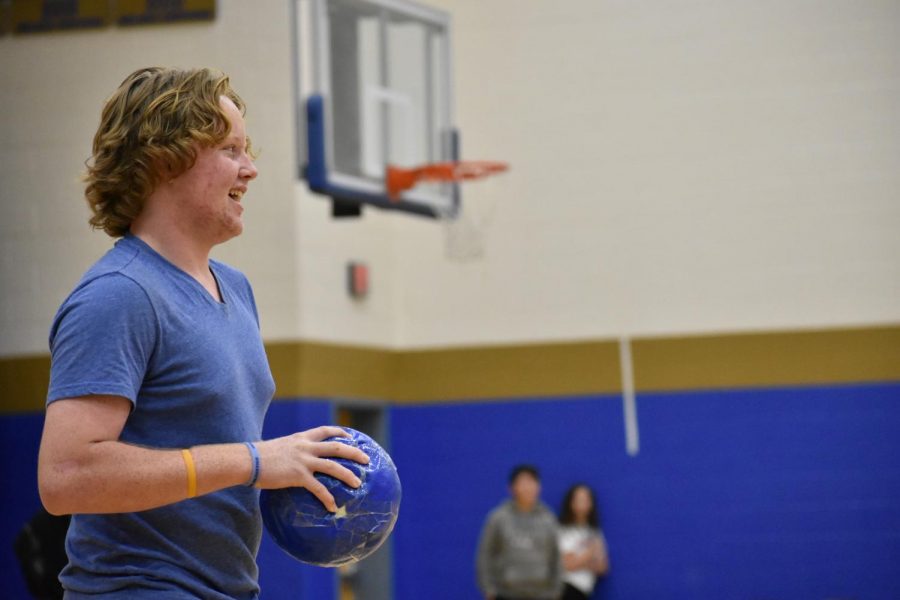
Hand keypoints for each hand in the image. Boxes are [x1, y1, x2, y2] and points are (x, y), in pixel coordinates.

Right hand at [255, 426, 369, 511]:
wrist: (247, 461)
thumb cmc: (257, 457)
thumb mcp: (278, 447)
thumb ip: (289, 451)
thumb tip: (290, 460)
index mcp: (301, 438)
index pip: (325, 431)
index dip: (340, 433)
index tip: (350, 437)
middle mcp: (305, 447)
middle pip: (336, 447)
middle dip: (354, 452)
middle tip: (366, 459)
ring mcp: (303, 460)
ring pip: (333, 466)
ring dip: (348, 475)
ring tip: (358, 483)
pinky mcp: (298, 475)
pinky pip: (318, 488)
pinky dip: (328, 498)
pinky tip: (333, 507)